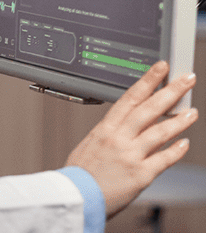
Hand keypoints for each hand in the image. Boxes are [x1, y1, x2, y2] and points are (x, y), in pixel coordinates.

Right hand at [65, 61, 197, 217]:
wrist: (75, 197)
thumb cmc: (80, 174)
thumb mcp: (90, 145)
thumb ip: (111, 134)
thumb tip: (129, 125)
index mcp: (104, 129)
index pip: (130, 98)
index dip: (147, 81)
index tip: (160, 69)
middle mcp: (119, 139)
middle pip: (149, 109)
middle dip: (170, 92)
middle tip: (186, 80)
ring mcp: (130, 155)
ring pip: (160, 132)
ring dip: (179, 121)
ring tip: (192, 112)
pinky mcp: (140, 174)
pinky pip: (164, 159)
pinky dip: (176, 151)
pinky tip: (184, 144)